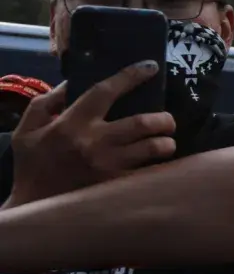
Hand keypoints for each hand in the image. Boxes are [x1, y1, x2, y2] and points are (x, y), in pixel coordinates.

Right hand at [6, 65, 176, 206]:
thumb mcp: (27, 130)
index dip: (130, 76)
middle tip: (167, 120)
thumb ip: (46, 103)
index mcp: (71, 124)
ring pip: (152, 148)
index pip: (104, 92)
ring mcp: (108, 166)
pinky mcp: (116, 186)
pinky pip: (148, 173)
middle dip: (162, 119)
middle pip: (141, 123)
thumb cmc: (32, 165)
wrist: (34, 207)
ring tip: (166, 142)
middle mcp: (94, 142)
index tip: (150, 66)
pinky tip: (163, 164)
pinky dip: (160, 167)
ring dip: (166, 143)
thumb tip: (71, 84)